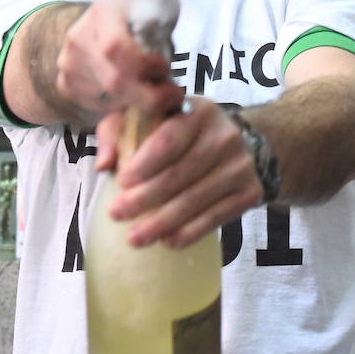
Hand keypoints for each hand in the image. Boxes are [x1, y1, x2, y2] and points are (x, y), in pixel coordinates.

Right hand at [55, 0, 182, 119]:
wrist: (110, 13)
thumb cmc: (140, 7)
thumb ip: (159, 19)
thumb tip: (155, 48)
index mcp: (102, 13)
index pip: (115, 47)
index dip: (143, 66)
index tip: (164, 66)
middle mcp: (79, 39)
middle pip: (113, 81)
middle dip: (149, 95)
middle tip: (172, 94)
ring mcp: (69, 64)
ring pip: (108, 99)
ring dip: (139, 103)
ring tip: (154, 90)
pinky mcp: (67, 85)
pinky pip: (98, 108)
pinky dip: (123, 107)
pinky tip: (135, 94)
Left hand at [95, 98, 262, 248]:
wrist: (239, 141)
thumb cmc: (181, 132)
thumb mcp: (148, 119)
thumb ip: (118, 132)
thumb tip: (104, 165)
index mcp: (198, 112)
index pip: (169, 140)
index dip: (144, 164)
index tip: (121, 183)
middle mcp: (225, 135)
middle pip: (180, 174)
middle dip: (145, 198)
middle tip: (117, 215)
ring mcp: (241, 164)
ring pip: (196, 199)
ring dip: (163, 222)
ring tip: (135, 238)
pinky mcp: (250, 190)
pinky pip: (217, 216)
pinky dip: (191, 232)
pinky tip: (169, 241)